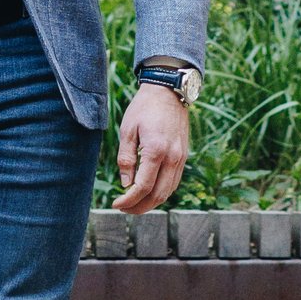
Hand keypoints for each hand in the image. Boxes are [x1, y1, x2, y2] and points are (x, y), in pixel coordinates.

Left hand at [112, 84, 188, 213]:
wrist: (169, 91)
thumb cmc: (144, 108)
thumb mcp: (128, 130)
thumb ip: (126, 158)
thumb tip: (125, 183)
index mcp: (156, 151)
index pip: (142, 187)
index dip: (128, 200)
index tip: (116, 203)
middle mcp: (172, 158)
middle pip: (157, 195)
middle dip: (139, 207)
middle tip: (123, 208)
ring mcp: (181, 158)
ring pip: (168, 192)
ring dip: (151, 203)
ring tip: (134, 204)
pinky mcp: (184, 157)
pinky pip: (174, 182)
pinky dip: (161, 192)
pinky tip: (148, 192)